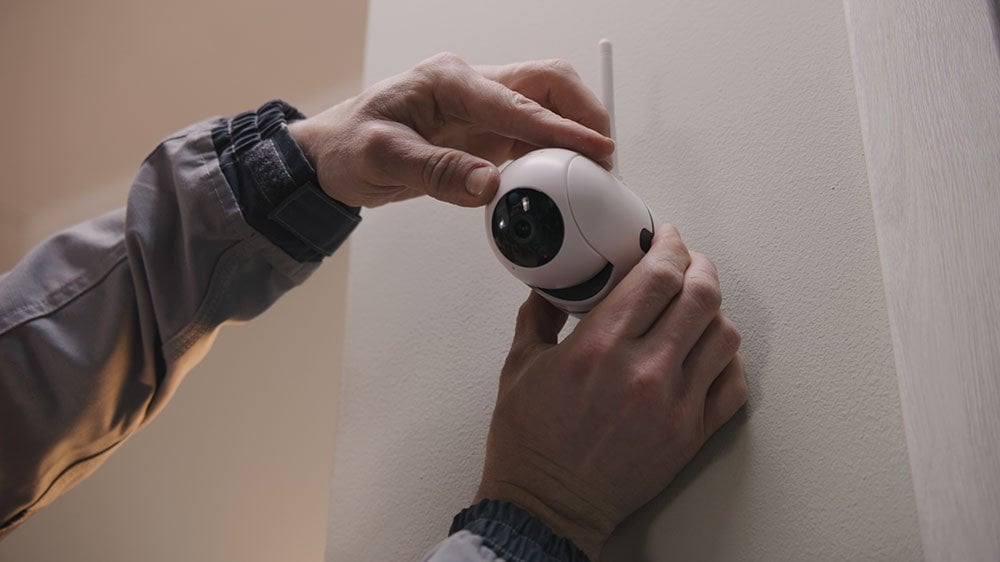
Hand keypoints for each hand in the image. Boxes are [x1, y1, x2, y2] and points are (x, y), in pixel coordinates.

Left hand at [288, 53, 613, 207]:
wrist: (332, 156)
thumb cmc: (348, 146)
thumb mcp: (383, 160)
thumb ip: (437, 172)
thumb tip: (489, 185)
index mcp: (447, 81)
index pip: (517, 102)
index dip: (561, 129)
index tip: (596, 149)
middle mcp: (470, 85)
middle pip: (546, 83)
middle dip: (583, 112)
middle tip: (605, 155)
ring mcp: (479, 106)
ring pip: (545, 105)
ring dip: (572, 134)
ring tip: (589, 173)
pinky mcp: (483, 130)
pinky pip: (531, 134)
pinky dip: (553, 152)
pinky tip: (559, 178)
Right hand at [476, 225, 746, 559]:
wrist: (547, 506)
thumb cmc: (530, 444)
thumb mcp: (519, 367)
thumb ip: (538, 317)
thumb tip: (552, 289)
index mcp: (599, 347)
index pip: (658, 275)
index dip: (670, 246)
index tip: (666, 238)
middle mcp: (644, 371)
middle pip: (701, 295)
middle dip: (699, 267)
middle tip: (688, 262)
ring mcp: (674, 405)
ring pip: (725, 336)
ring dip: (714, 312)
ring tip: (697, 307)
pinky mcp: (691, 435)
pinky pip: (733, 385)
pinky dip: (727, 361)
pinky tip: (707, 354)